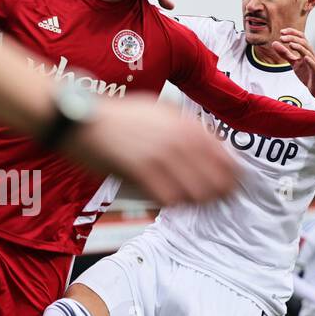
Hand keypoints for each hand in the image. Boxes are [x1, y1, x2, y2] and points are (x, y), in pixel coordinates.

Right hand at [61, 96, 237, 206]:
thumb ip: (186, 129)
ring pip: (196, 194)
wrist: (83, 119)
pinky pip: (170, 200)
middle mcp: (180, 140)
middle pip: (217, 182)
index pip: (227, 161)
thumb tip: (209, 149)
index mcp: (187, 125)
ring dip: (193, 203)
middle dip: (217, 196)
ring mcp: (162, 156)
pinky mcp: (142, 172)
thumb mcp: (161, 111)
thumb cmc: (118, 117)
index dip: (231, 180)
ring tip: (185, 203)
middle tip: (210, 203)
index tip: (228, 190)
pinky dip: (170, 205)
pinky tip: (164, 201)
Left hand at [269, 29, 314, 103]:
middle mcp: (311, 55)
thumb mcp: (294, 63)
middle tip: (282, 37)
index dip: (292, 33)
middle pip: (304, 42)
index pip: (301, 38)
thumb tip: (274, 43)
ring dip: (299, 47)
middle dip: (293, 39)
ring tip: (290, 44)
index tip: (281, 32)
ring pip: (308, 52)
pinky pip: (314, 65)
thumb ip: (285, 54)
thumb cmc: (308, 74)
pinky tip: (304, 58)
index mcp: (306, 52)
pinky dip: (310, 61)